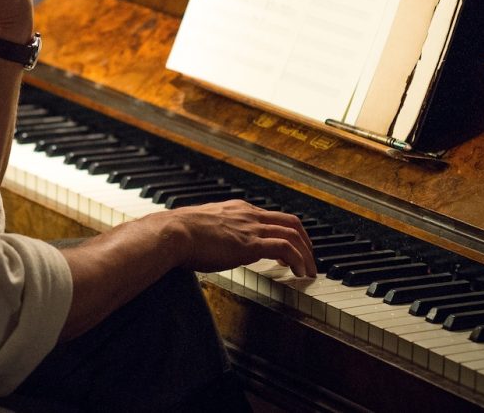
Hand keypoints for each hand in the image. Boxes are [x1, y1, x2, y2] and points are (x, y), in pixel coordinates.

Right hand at [157, 200, 316, 277]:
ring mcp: (251, 228)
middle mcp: (248, 215)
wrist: (173, 233)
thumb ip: (217, 235)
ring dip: (306, 254)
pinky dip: (298, 260)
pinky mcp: (251, 244)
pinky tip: (300, 273)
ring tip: (309, 271)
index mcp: (238, 210)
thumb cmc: (180, 235)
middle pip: (291, 222)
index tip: (291, 249)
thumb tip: (217, 247)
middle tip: (310, 259)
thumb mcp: (204, 230)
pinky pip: (286, 249)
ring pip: (293, 234)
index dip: (286, 232)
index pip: (272, 217)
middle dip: (305, 241)